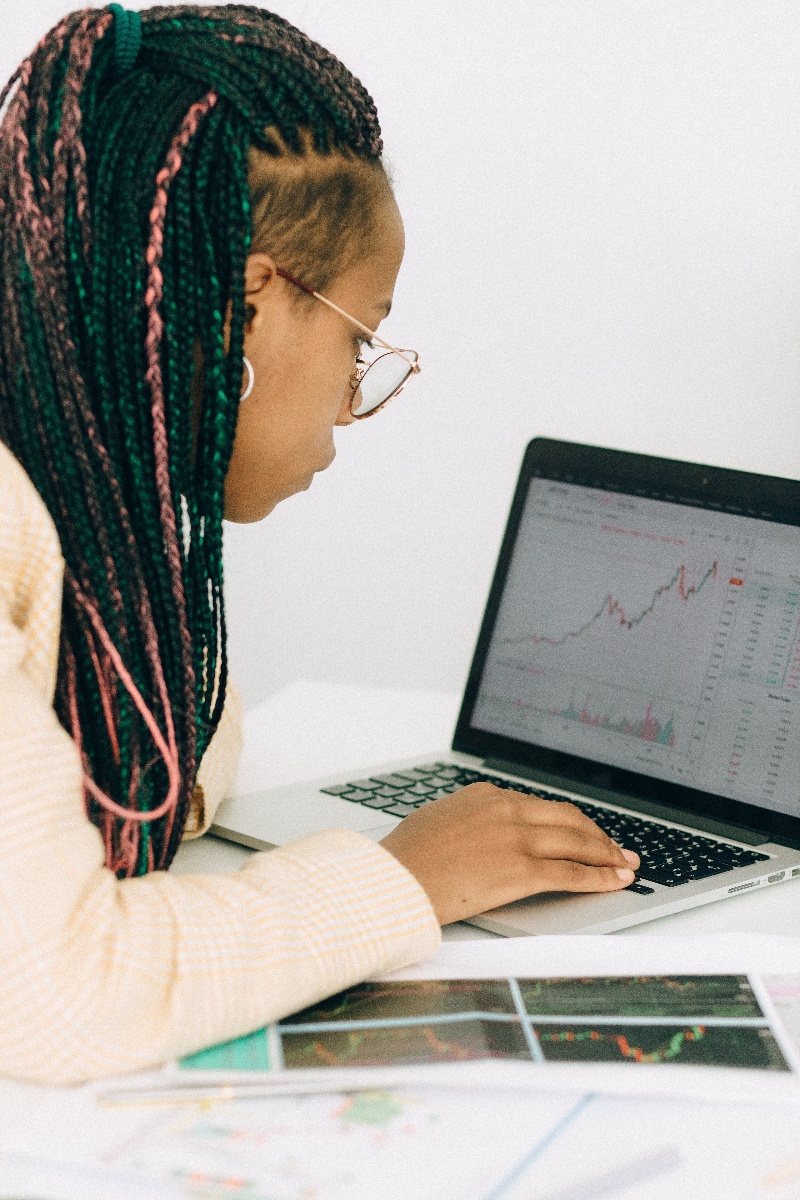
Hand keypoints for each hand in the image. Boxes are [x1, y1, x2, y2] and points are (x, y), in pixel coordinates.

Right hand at [380, 783, 640, 925]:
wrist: (393, 879)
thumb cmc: (406, 857)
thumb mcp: (438, 821)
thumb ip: (469, 821)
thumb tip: (482, 832)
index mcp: (487, 795)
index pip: (541, 806)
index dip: (569, 822)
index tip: (584, 832)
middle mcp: (506, 809)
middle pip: (568, 820)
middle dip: (598, 835)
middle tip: (619, 848)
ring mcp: (516, 838)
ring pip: (577, 843)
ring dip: (607, 856)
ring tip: (625, 865)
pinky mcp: (521, 870)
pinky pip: (571, 873)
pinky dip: (599, 878)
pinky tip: (614, 882)